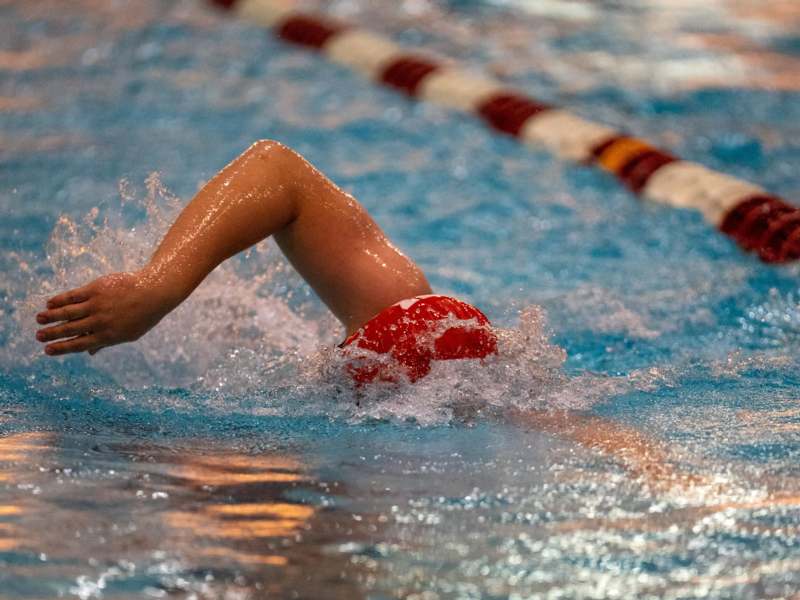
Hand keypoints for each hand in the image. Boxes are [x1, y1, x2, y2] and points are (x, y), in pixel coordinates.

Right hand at [35, 270, 171, 355]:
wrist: (153, 292)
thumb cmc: (142, 315)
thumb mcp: (128, 334)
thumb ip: (107, 342)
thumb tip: (89, 354)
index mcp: (108, 336)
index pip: (79, 345)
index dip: (62, 348)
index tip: (47, 350)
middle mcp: (100, 322)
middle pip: (70, 329)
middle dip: (52, 333)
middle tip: (38, 337)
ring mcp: (97, 305)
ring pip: (68, 312)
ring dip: (51, 316)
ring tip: (39, 319)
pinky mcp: (96, 289)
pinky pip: (73, 296)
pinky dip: (60, 300)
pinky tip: (50, 303)